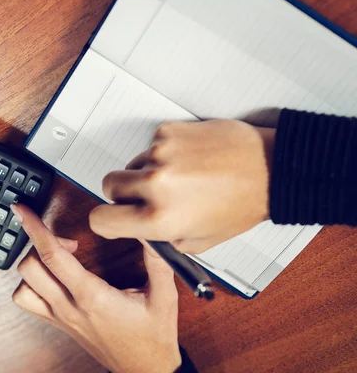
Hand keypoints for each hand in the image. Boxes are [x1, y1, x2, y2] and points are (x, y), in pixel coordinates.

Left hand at [11, 204, 180, 372]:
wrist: (146, 370)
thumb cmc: (153, 336)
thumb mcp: (163, 296)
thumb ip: (157, 260)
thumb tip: (149, 231)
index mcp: (93, 297)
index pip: (54, 257)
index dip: (36, 230)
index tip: (24, 212)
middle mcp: (70, 308)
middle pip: (31, 268)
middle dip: (37, 242)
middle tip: (65, 237)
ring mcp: (61, 318)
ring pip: (24, 286)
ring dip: (33, 264)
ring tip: (57, 257)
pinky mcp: (59, 324)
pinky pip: (29, 303)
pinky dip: (30, 285)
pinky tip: (50, 276)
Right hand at [89, 120, 275, 253]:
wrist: (271, 168)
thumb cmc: (242, 205)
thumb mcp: (199, 241)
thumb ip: (160, 238)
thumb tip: (136, 226)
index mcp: (159, 219)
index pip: (101, 219)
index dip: (105, 219)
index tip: (114, 216)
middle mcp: (154, 185)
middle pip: (109, 184)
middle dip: (123, 192)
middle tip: (147, 194)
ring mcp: (160, 154)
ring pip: (133, 164)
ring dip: (148, 171)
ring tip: (183, 176)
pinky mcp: (168, 131)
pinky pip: (152, 145)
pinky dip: (165, 153)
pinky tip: (190, 159)